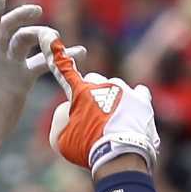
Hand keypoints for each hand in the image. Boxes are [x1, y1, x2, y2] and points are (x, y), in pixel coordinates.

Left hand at [0, 0, 81, 175]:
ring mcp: (9, 68)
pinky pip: (41, 63)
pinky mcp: (22, 78)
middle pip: (6, 32)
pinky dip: (57, 58)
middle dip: (19, 18)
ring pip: (25, 42)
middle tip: (36, 11)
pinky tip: (79, 52)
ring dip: (41, 37)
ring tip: (58, 43)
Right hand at [40, 35, 160, 174]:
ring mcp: (123, 90)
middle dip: (92, 96)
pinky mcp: (141, 99)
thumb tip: (68, 110)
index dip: (53, 53)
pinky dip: (134, 104)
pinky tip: (133, 116)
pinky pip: (139, 94)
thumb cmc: (87, 149)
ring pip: (115, 90)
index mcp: (79, 91)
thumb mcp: (61, 140)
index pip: (62, 69)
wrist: (120, 155)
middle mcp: (101, 84)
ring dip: (113, 103)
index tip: (48, 36)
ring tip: (114, 126)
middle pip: (93, 82)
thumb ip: (61, 120)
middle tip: (94, 121)